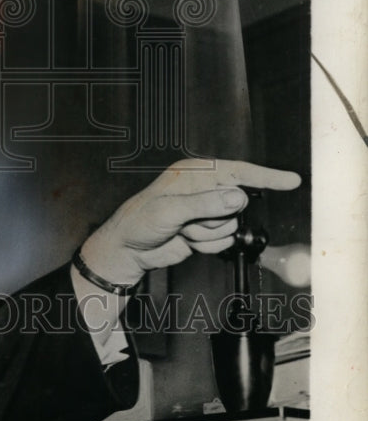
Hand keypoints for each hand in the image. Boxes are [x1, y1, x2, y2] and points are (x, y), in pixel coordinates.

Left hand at [79, 159, 300, 286]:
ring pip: (231, 225)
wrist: (129, 249)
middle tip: (187, 221)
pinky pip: (224, 242)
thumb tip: (238, 196)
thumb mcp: (170, 210)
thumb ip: (205, 204)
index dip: (266, 176)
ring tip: (183, 231)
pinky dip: (207, 246)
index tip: (291, 180)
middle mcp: (203, 189)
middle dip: (215, 218)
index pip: (237, 171)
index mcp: (194, 173)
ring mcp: (206, 212)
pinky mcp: (206, 231)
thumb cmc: (140, 221)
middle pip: (237, 203)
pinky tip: (186, 241)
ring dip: (208, 234)